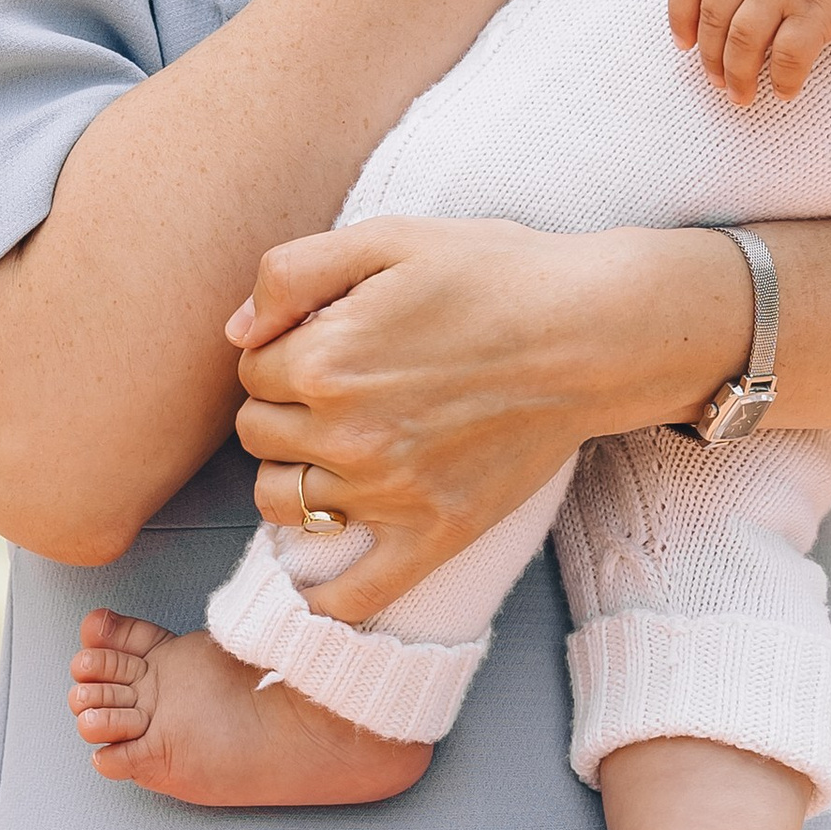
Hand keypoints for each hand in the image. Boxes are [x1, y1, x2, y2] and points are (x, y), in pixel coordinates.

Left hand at [225, 213, 752, 621]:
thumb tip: (237, 331)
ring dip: (293, 476)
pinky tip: (326, 567)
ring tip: (335, 449)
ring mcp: (389, 494)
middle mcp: (345, 435)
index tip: (325, 337)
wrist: (593, 333)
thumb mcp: (388, 236)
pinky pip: (353, 594)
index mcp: (324, 360)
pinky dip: (326, 593)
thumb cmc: (495, 274)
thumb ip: (293, 271)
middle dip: (283, 407)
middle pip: (257, 435)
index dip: (281, 349)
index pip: (251, 370)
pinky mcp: (434, 534)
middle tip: (337, 387)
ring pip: (283, 504)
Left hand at [670, 0, 830, 103]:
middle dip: (711, 57)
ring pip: (743, 42)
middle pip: (714, 18)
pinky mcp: (821, 6)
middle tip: (717, 80)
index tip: (684, 43)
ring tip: (742, 94)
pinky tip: (785, 91)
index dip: (680, 17)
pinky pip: (789, 55)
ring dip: (738, 75)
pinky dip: (783, 80)